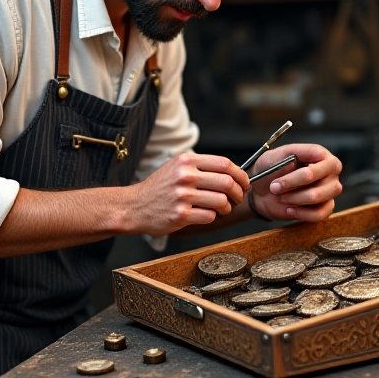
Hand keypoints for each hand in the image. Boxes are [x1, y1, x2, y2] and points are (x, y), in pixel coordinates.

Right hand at [125, 153, 249, 235]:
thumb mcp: (177, 167)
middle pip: (227, 183)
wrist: (134, 206)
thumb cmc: (160, 187)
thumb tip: (233, 174)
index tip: (244, 183)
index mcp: (187, 161)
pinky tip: (206, 215)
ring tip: (222, 209)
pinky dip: (213, 217)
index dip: (240, 175)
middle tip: (237, 198)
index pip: (225, 164)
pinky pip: (210, 216)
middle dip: (238, 193)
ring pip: (221, 201)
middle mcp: (185, 176)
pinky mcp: (181, 215)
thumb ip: (201, 167)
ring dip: (227, 208)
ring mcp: (183, 195)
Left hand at [250, 144, 341, 221]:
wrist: (263, 191)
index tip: (277, 182)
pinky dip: (301, 213)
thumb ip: (291, 154)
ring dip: (294, 199)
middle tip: (275, 189)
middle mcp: (331, 172)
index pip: (318, 165)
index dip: (297, 176)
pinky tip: (290, 209)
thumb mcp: (276, 156)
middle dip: (292, 188)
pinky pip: (319, 214)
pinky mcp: (326, 207)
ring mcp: (330, 190)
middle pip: (318, 184)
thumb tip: (301, 164)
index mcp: (322, 155)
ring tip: (282, 197)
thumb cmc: (271, 169)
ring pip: (317, 198)